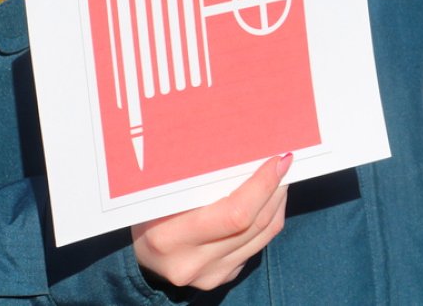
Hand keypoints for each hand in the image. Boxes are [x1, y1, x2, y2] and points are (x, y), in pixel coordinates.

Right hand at [132, 153, 291, 289]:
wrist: (137, 258)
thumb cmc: (148, 212)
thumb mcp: (159, 193)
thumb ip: (195, 177)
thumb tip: (240, 145)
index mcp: (169, 237)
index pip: (235, 214)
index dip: (262, 186)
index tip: (277, 160)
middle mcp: (191, 262)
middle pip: (253, 224)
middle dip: (275, 189)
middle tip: (285, 163)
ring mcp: (210, 275)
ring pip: (262, 236)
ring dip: (277, 202)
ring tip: (281, 177)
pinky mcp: (221, 278)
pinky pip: (257, 247)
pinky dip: (268, 220)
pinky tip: (268, 199)